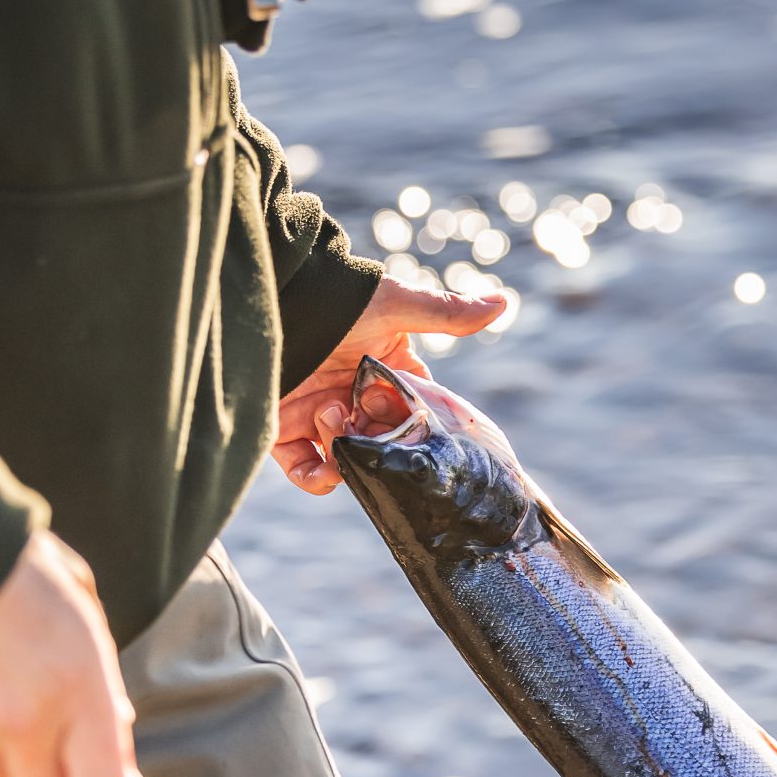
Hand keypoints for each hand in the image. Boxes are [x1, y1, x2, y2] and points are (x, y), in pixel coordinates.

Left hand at [275, 274, 505, 493]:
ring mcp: (321, 417)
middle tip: (367, 422)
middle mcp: (356, 398)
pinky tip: (324, 467)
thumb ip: (447, 314)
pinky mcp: (286, 431)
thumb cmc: (337, 297)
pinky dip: (316, 479)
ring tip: (331, 418)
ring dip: (349, 456)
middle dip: (380, 443)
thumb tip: (503, 303)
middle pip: (383, 443)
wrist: (273, 300)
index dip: (417, 425)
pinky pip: (307, 472)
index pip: (414, 412)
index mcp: (386, 373)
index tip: (414, 424)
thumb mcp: (398, 306)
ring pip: (350, 462)